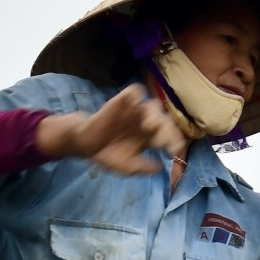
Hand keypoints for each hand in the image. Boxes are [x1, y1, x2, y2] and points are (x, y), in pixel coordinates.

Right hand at [37, 85, 182, 176]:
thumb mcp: (126, 167)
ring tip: (148, 127)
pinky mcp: (121, 101)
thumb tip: (160, 167)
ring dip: (154, 115)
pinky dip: (137, 95)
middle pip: (166, 120)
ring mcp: (135, 111)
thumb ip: (142, 167)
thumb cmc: (108, 155)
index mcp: (151, 138)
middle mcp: (147, 122)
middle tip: (160, 141)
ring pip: (153, 105)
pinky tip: (135, 104)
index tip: (173, 150)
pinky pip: (134, 92)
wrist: (85, 145)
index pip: (170, 136)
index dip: (175, 142)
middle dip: (167, 130)